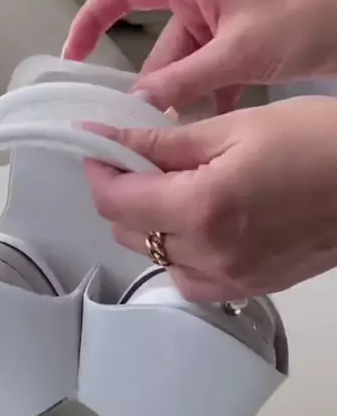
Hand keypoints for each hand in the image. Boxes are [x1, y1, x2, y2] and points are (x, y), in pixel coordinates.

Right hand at [63, 0, 336, 111]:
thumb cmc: (303, 18)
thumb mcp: (237, 52)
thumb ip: (184, 80)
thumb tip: (140, 105)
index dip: (92, 23)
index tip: (75, 59)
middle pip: (156, 47)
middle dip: (154, 87)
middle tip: (143, 128)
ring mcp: (217, 25)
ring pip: (182, 69)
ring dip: (182, 100)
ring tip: (178, 133)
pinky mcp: (234, 46)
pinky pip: (206, 77)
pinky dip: (207, 100)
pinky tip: (210, 125)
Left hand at [83, 97, 336, 301]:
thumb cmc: (317, 141)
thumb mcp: (236, 127)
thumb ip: (163, 141)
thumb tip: (106, 138)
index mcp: (202, 207)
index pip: (116, 201)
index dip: (99, 171)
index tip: (101, 147)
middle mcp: (209, 255)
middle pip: (128, 233)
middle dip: (125, 194)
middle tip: (147, 160)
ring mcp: (229, 279)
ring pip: (156, 259)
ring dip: (151, 225)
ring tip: (180, 190)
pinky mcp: (248, 289)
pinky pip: (191, 280)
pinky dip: (182, 253)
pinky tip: (201, 225)